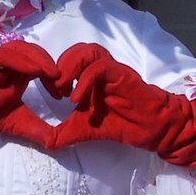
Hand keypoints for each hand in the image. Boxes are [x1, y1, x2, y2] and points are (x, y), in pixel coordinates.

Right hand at [0, 40, 59, 178]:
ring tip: (53, 74)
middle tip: (62, 82)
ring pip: (21, 48)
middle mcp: (9, 64)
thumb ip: (38, 129)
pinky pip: (5, 54)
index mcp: (18, 74)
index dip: (56, 75)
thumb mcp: (19, 123)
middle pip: (34, 52)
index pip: (42, 64)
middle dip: (51, 64)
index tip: (65, 93)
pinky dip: (22, 60)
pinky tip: (35, 71)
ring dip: (40, 59)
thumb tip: (59, 142)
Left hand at [49, 43, 195, 171]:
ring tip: (63, 91)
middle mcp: (99, 68)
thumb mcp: (83, 130)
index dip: (52, 72)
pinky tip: (76, 100)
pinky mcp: (122, 75)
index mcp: (88, 75)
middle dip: (58, 68)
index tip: (49, 93)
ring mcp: (111, 69)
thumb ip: (63, 133)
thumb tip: (45, 144)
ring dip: (69, 68)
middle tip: (54, 91)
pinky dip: (84, 80)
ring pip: (86, 51)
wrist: (150, 129)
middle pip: (74, 50)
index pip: (66, 59)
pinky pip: (100, 67)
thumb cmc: (118, 124)